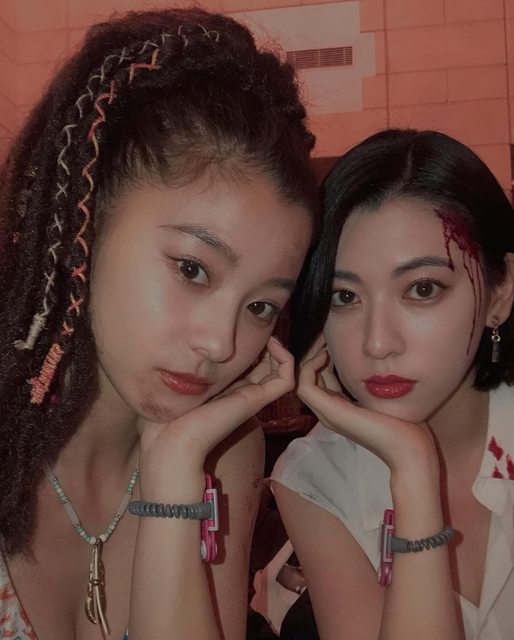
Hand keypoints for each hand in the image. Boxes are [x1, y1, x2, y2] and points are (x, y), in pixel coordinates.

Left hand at [138, 336, 292, 468]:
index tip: (246, 327)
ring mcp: (251, 397)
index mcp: (225, 388)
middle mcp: (241, 392)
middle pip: (268, 365)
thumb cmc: (168, 414)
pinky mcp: (256, 400)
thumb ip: (183, 365)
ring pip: (282, 371)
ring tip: (271, 337)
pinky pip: (286, 379)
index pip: (249, 364)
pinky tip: (273, 345)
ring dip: (282, 351)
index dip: (254, 345)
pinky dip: (287, 360)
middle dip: (269, 344)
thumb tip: (179, 343)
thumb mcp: (176, 379)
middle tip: (264, 329)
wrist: (171, 440)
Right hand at [297, 336, 436, 471]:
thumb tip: (377, 362)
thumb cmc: (405, 425)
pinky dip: (309, 368)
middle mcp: (330, 411)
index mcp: (341, 408)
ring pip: (302, 380)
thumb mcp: (384, 396)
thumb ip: (375, 383)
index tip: (332, 339)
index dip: (322, 358)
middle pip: (309, 377)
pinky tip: (325, 355)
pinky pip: (304, 385)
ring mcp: (328, 413)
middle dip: (314, 354)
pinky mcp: (331, 412)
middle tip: (323, 334)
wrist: (409, 450)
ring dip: (308, 358)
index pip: (321, 379)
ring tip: (322, 341)